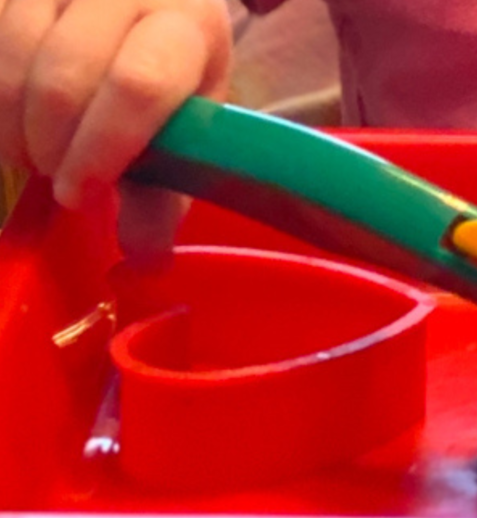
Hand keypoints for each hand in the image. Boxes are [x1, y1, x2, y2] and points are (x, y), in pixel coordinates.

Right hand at [0, 0, 232, 255]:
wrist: (143, 5)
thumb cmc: (166, 79)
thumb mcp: (180, 135)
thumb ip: (160, 198)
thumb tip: (144, 262)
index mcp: (189, 27)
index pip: (140, 84)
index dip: (100, 147)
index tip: (77, 194)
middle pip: (68, 71)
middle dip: (51, 143)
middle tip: (56, 181)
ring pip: (16, 49)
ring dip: (12, 122)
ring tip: (31, 154)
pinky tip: (13, 120)